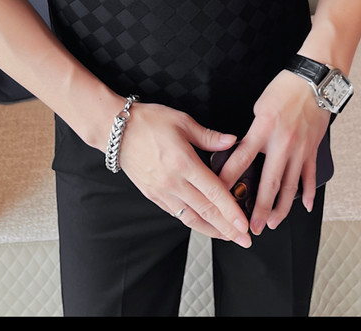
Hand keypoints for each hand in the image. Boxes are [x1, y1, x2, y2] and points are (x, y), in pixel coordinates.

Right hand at [116, 102, 251, 247]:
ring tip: (227, 237)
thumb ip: (208, 136)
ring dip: (211, 230)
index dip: (231, 211)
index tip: (243, 224)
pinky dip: (192, 221)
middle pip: (206, 211)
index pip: (213, 192)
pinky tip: (203, 223)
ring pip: (191, 218)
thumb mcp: (182, 121)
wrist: (116, 131)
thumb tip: (232, 141)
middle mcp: (173, 182)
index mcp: (183, 162)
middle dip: (227, 228)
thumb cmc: (148, 122)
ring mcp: (162, 191)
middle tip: (244, 240)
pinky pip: (176, 213)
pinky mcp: (153, 195)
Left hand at [216, 71, 330, 234]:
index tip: (219, 192)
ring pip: (290, 186)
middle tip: (250, 226)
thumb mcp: (260, 106)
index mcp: (263, 129)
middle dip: (258, 207)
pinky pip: (309, 176)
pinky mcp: (313, 150)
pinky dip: (308, 193)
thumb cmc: (285, 88)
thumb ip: (252, 130)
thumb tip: (243, 148)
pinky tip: (303, 206)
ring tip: (271, 222)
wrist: (315, 81)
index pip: (241, 158)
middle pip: (268, 182)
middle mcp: (282, 143)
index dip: (229, 177)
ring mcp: (300, 150)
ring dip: (281, 208)